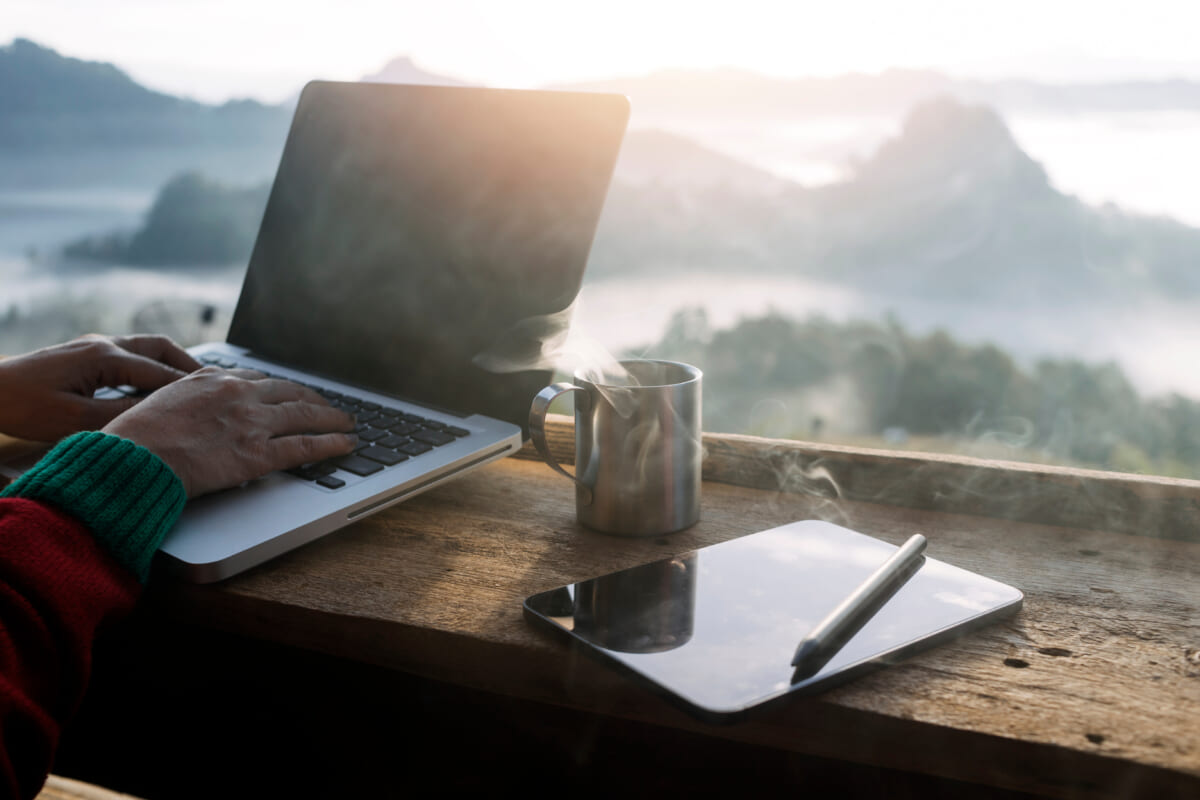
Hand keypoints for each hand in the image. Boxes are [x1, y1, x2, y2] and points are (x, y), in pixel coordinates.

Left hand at [0, 334, 201, 441]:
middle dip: (189, 365)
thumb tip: (159, 415)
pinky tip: (154, 385)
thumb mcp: (75, 419)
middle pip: (160, 348)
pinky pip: (129, 354)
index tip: (216, 400)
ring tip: (191, 383)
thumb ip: (122, 414)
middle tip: (214, 384)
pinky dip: (151, 366)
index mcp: (105, 357)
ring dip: (171, 362)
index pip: (161, 373)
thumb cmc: (23, 407)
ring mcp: (92, 345)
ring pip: (146, 347)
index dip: (190, 388)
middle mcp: (103, 344)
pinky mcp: (83, 353)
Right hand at [103, 367, 357, 497]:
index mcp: (211, 379)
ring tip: (348, 423)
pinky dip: (331, 444)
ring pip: (305, 414)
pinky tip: (346, 444)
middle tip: (329, 405)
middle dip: (313, 398)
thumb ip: (188, 400)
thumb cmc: (135, 437)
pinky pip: (306, 446)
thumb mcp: (160, 402)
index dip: (280, 388)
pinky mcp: (258, 453)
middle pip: (289, 392)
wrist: (133, 458)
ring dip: (332, 418)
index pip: (256, 379)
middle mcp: (237, 394)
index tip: (290, 392)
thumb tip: (198, 410)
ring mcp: (251, 422)